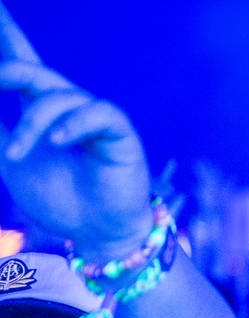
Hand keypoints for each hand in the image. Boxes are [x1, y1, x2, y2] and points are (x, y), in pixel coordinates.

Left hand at [0, 3, 151, 256]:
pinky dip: (73, 124)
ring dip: (32, 124)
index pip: (21, 63)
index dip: (7, 35)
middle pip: (36, 71)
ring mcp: (94, 118)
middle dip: (11, 70)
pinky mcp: (119, 133)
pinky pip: (97, 113)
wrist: (96, 233)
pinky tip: (58, 142)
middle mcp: (68, 107)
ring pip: (59, 97)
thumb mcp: (12, 163)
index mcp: (41, 110)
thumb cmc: (59, 200)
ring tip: (16, 155)